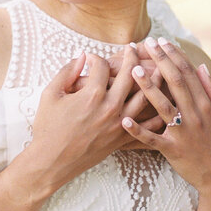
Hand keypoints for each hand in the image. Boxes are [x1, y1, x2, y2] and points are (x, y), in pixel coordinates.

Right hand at [26, 46, 157, 192]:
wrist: (51, 162)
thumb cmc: (47, 127)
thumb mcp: (50, 94)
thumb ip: (67, 71)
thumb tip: (82, 56)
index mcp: (92, 95)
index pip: (102, 66)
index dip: (96, 57)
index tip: (91, 57)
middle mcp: (110, 108)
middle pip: (129, 75)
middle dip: (131, 58)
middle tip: (132, 48)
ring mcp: (119, 124)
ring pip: (144, 96)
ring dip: (152, 79)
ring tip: (157, 66)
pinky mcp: (122, 139)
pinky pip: (147, 125)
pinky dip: (158, 112)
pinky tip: (163, 101)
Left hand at [122, 38, 210, 198]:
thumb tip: (200, 67)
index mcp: (207, 105)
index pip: (189, 74)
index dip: (175, 56)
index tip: (163, 41)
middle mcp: (195, 116)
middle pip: (176, 83)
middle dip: (161, 61)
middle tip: (147, 44)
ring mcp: (182, 133)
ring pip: (163, 106)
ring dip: (148, 88)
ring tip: (134, 70)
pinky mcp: (172, 150)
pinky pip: (152, 139)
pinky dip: (138, 131)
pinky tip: (124, 120)